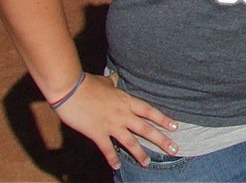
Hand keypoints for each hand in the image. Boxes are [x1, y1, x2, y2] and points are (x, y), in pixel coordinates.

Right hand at [51, 73, 178, 169]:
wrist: (70, 89)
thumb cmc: (87, 83)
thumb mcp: (105, 81)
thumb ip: (112, 82)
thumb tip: (115, 77)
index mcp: (126, 101)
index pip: (150, 111)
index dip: (164, 119)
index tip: (175, 127)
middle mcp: (123, 114)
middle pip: (146, 129)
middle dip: (162, 140)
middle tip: (174, 150)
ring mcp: (111, 124)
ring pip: (130, 142)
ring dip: (140, 154)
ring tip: (148, 163)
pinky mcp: (97, 133)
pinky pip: (107, 148)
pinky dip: (112, 158)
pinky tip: (117, 167)